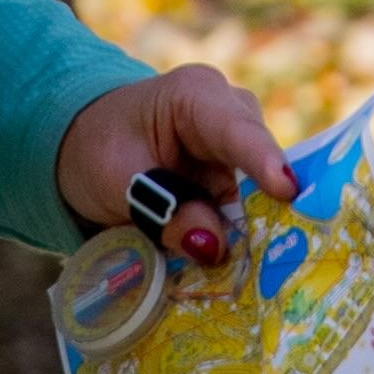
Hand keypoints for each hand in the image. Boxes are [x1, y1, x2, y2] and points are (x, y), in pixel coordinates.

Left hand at [55, 62, 296, 260]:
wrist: (86, 148)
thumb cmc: (99, 149)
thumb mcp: (117, 181)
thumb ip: (164, 210)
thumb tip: (214, 247)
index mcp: (195, 96)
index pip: (236, 129)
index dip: (263, 160)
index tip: (288, 191)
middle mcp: (230, 116)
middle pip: (263, 166)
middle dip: (271, 212)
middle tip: (286, 258)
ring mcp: (238, 152)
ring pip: (263, 198)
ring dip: (260, 236)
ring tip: (267, 277)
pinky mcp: (237, 183)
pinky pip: (251, 215)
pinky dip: (245, 243)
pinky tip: (250, 276)